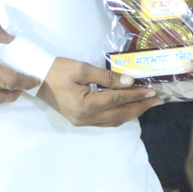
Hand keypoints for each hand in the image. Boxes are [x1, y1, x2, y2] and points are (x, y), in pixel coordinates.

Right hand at [37, 57, 160, 126]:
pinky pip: (106, 122)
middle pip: (119, 115)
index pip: (116, 100)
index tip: (152, 90)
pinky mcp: (81, 121)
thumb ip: (106, 77)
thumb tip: (130, 82)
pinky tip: (129, 109)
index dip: (136, 95)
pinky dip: (120, 115)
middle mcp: (85, 118)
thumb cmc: (57, 69)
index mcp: (84, 105)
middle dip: (140, 107)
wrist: (36, 77)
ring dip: (132, 113)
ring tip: (147, 104)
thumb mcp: (81, 68)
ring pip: (114, 121)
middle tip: (157, 100)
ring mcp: (82, 122)